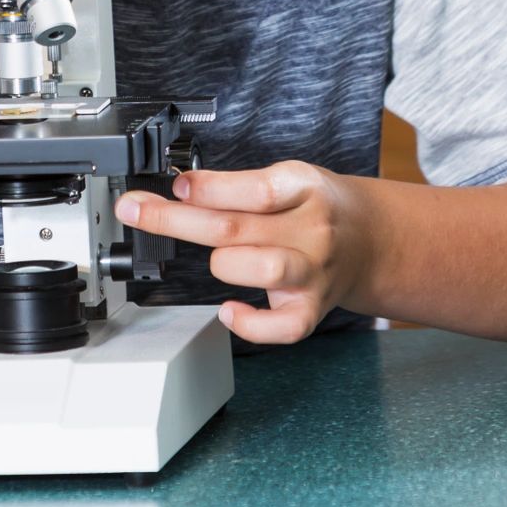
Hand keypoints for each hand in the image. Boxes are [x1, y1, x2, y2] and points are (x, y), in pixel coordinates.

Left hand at [115, 162, 374, 344]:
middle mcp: (312, 230)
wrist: (371, 240)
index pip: (254, 189)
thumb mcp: (288, 179)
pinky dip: (249, 323)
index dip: (210, 189)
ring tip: (220, 259)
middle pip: (236, 227)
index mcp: (305, 188)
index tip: (176, 186)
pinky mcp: (311, 309)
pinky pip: (281, 327)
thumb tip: (181, 190)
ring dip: (224, 263)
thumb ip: (239, 187)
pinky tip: (229, 311)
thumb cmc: (315, 207)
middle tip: (135, 209)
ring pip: (261, 268)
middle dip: (175, 219)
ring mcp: (313, 272)